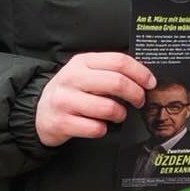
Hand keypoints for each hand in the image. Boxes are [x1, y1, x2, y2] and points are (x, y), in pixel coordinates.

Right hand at [35, 53, 155, 147]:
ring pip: (108, 108)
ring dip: (120, 114)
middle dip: (136, 94)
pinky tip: (100, 126)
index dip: (140, 72)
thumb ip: (109, 71)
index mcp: (82, 61)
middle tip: (139, 101)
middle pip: (116, 82)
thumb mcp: (85, 73)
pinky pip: (95, 128)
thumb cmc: (71, 92)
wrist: (39, 112)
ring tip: (119, 115)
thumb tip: (143, 76)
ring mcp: (65, 100)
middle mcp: (72, 78)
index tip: (150, 83)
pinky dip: (103, 129)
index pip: (118, 61)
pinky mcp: (62, 122)